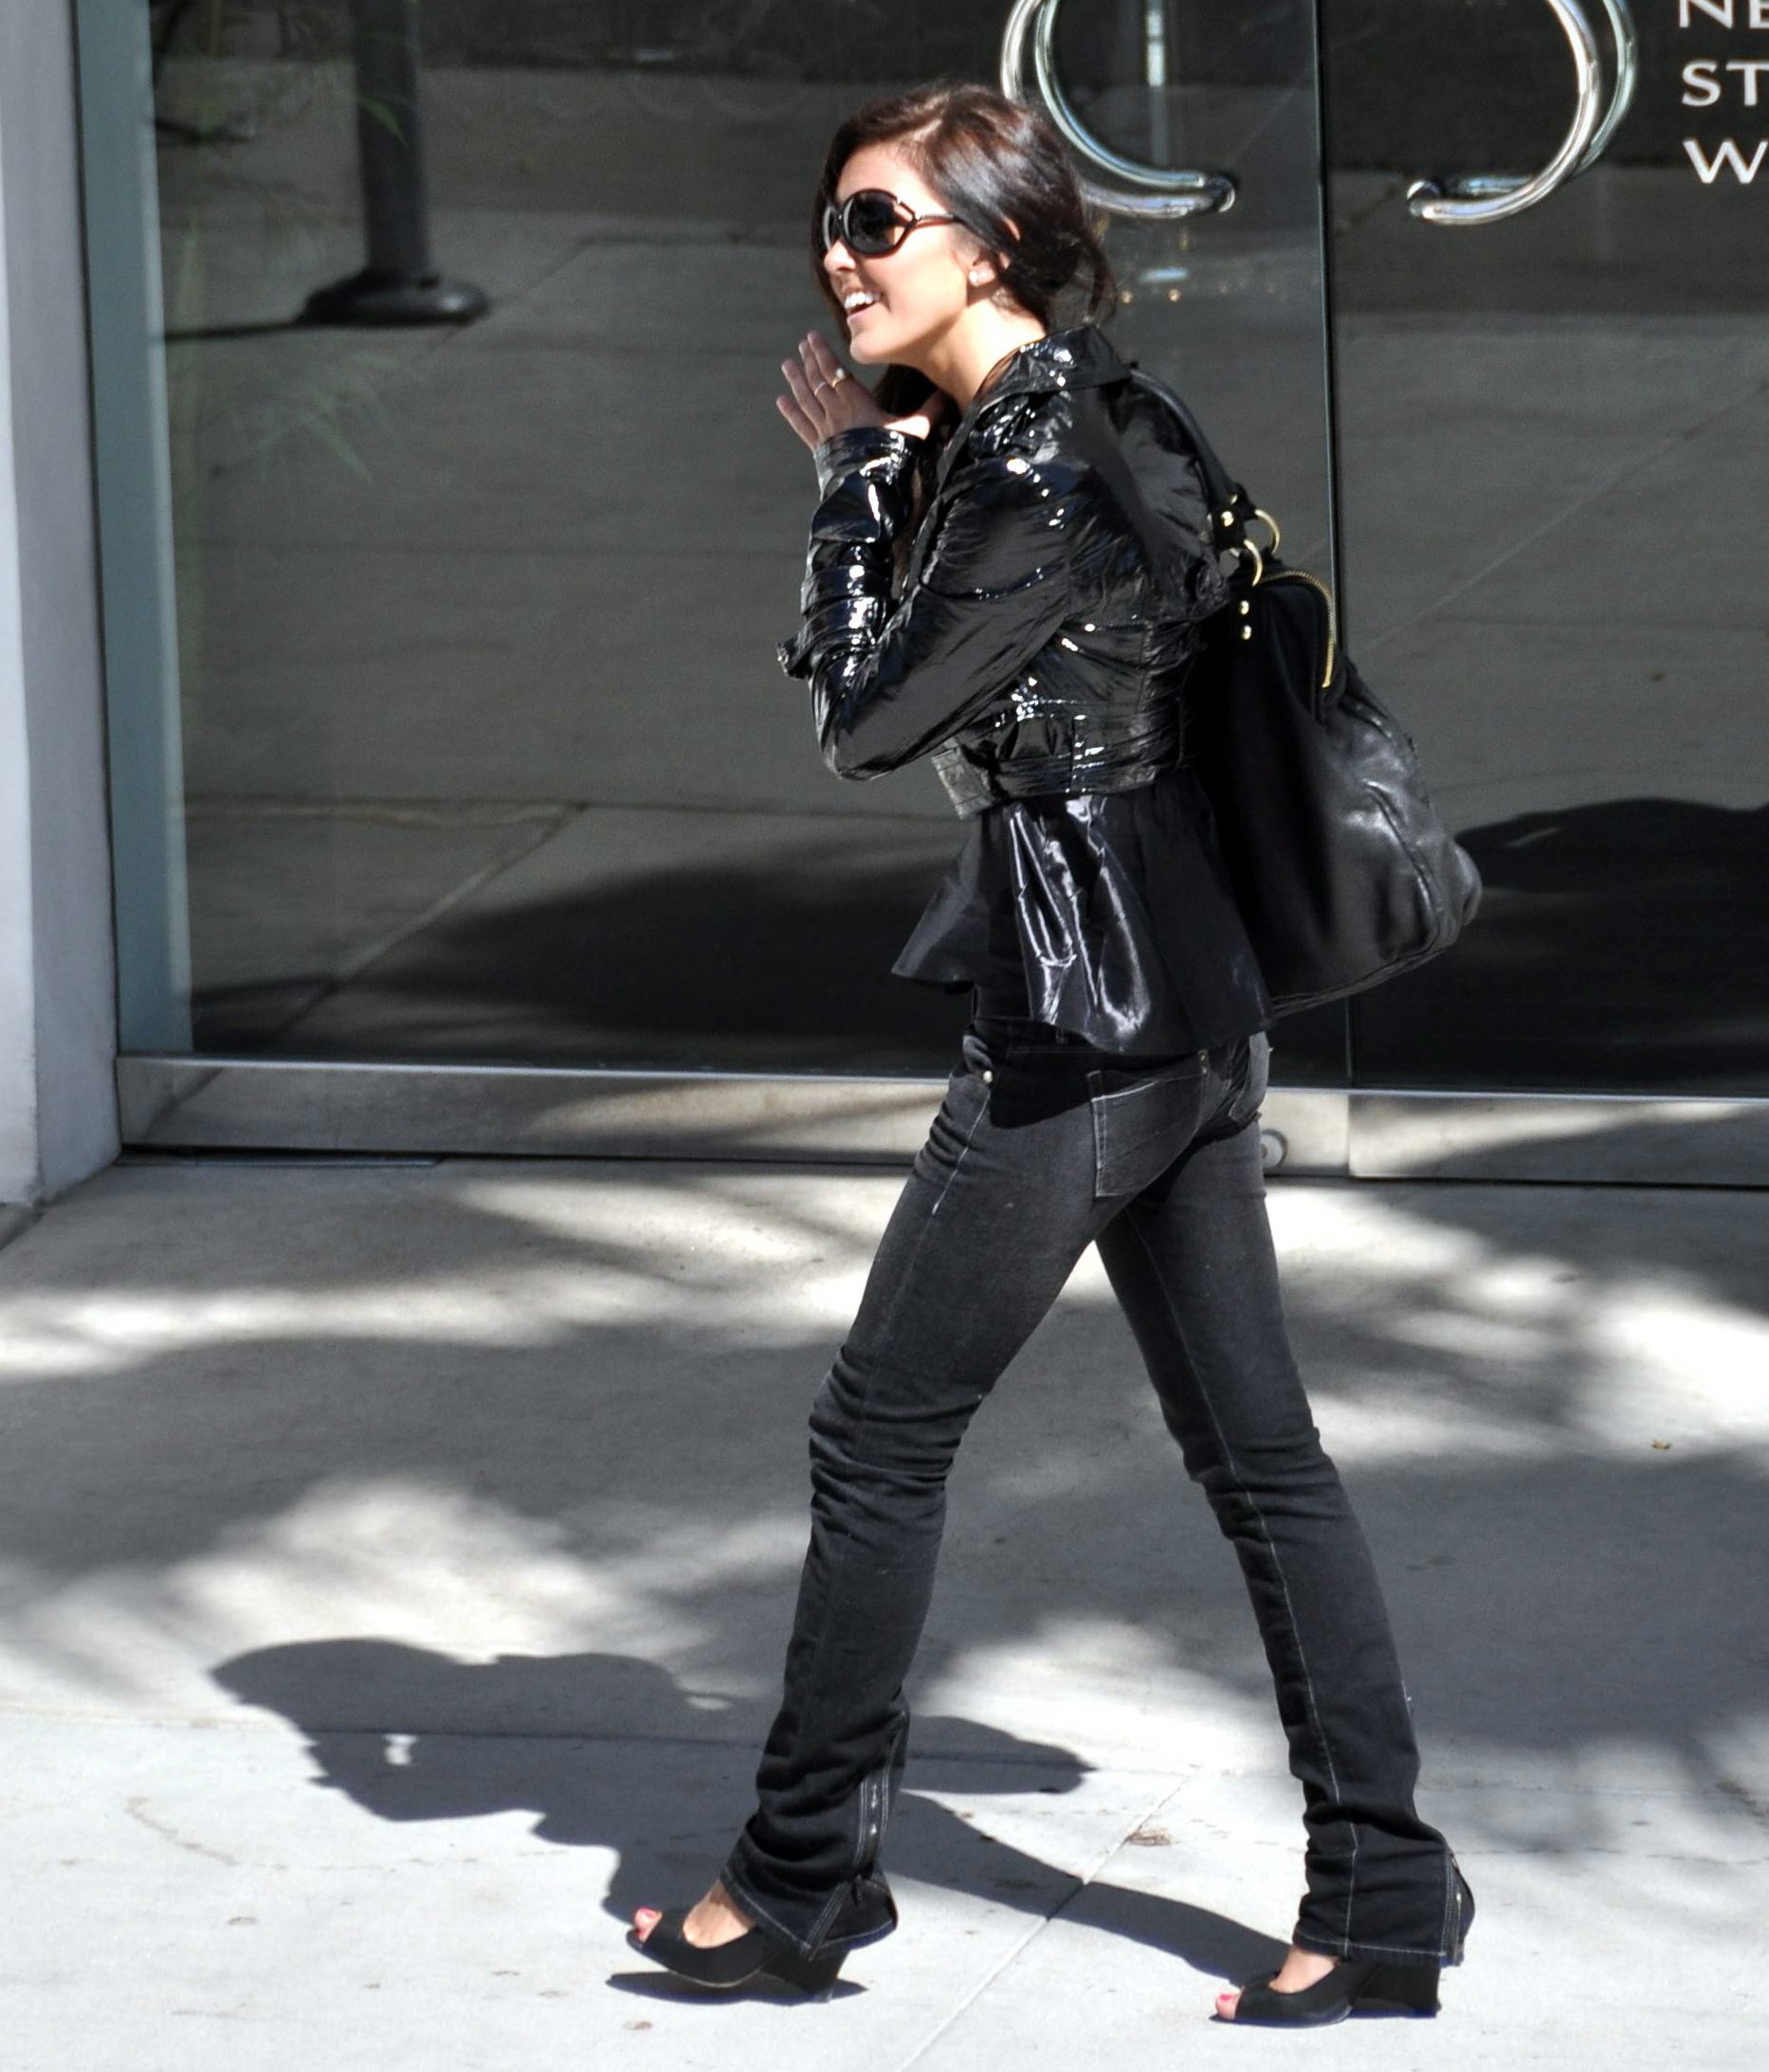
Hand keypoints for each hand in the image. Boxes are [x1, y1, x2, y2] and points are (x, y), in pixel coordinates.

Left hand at [777, 331, 953, 451]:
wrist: (870, 489)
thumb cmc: (893, 457)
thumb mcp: (914, 431)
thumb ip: (929, 411)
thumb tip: (948, 394)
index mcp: (856, 402)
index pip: (835, 371)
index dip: (823, 353)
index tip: (812, 338)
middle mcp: (836, 412)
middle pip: (818, 381)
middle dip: (809, 361)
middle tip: (800, 345)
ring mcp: (825, 430)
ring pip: (806, 399)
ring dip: (796, 381)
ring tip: (786, 365)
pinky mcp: (819, 448)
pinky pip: (801, 426)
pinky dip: (791, 412)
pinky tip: (781, 400)